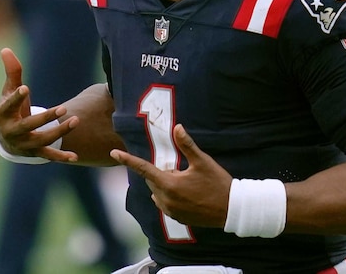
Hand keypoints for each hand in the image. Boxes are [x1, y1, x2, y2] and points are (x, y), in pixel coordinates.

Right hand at [0, 48, 78, 161]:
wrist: (6, 137)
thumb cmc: (10, 108)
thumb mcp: (9, 91)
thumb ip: (12, 73)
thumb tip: (6, 49)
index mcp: (3, 115)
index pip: (8, 106)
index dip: (16, 98)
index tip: (25, 88)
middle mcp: (12, 131)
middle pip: (29, 125)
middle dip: (46, 118)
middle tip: (63, 107)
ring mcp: (23, 144)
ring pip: (42, 140)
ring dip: (59, 132)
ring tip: (76, 120)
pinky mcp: (34, 152)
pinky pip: (48, 156)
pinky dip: (60, 157)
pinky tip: (74, 157)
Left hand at [111, 124, 232, 228]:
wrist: (231, 209)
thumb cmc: (217, 183)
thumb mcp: (203, 161)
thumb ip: (187, 145)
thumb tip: (177, 127)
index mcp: (169, 184)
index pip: (143, 169)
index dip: (127, 160)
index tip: (114, 153)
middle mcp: (165, 199)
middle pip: (153, 181)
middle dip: (162, 173)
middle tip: (182, 170)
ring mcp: (171, 211)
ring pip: (158, 193)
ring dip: (165, 185)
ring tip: (189, 183)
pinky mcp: (177, 218)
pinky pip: (166, 204)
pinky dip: (171, 196)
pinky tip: (190, 194)